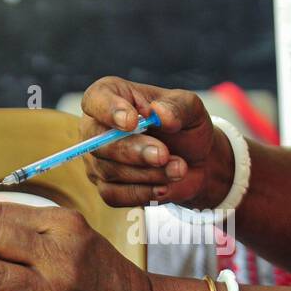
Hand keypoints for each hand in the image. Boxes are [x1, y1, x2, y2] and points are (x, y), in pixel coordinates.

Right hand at [79, 76, 233, 209]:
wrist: (195, 160)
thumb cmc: (185, 126)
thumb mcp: (190, 108)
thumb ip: (177, 107)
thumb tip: (160, 114)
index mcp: (112, 95)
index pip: (95, 99)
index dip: (109, 110)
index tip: (132, 122)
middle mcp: (97, 126)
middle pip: (97, 141)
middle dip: (132, 150)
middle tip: (163, 154)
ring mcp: (97, 159)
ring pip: (109, 170)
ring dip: (148, 173)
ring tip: (178, 169)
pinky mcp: (106, 186)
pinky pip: (113, 194)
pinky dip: (142, 193)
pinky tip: (164, 187)